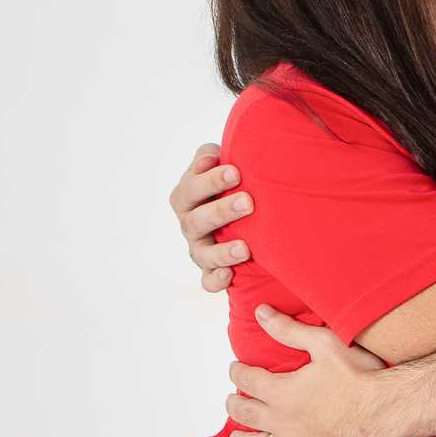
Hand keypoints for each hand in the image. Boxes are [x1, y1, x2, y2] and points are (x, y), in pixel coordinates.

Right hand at [170, 144, 253, 291]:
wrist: (240, 209)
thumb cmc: (229, 182)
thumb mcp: (218, 164)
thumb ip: (211, 155)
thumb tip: (210, 157)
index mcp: (187, 196)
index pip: (191, 188)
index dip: (210, 181)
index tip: (236, 172)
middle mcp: (189, 224)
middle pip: (196, 221)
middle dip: (222, 211)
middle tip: (248, 202)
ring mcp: (198, 249)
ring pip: (203, 254)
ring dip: (223, 251)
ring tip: (245, 248)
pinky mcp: (210, 271)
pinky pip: (208, 281)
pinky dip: (217, 280)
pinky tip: (230, 276)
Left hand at [227, 306, 394, 436]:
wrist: (389, 412)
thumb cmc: (362, 377)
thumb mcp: (325, 344)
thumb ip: (289, 330)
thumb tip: (260, 313)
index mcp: (282, 392)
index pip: (248, 381)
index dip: (237, 373)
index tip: (235, 369)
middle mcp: (282, 422)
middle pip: (246, 415)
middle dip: (235, 405)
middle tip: (232, 400)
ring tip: (235, 436)